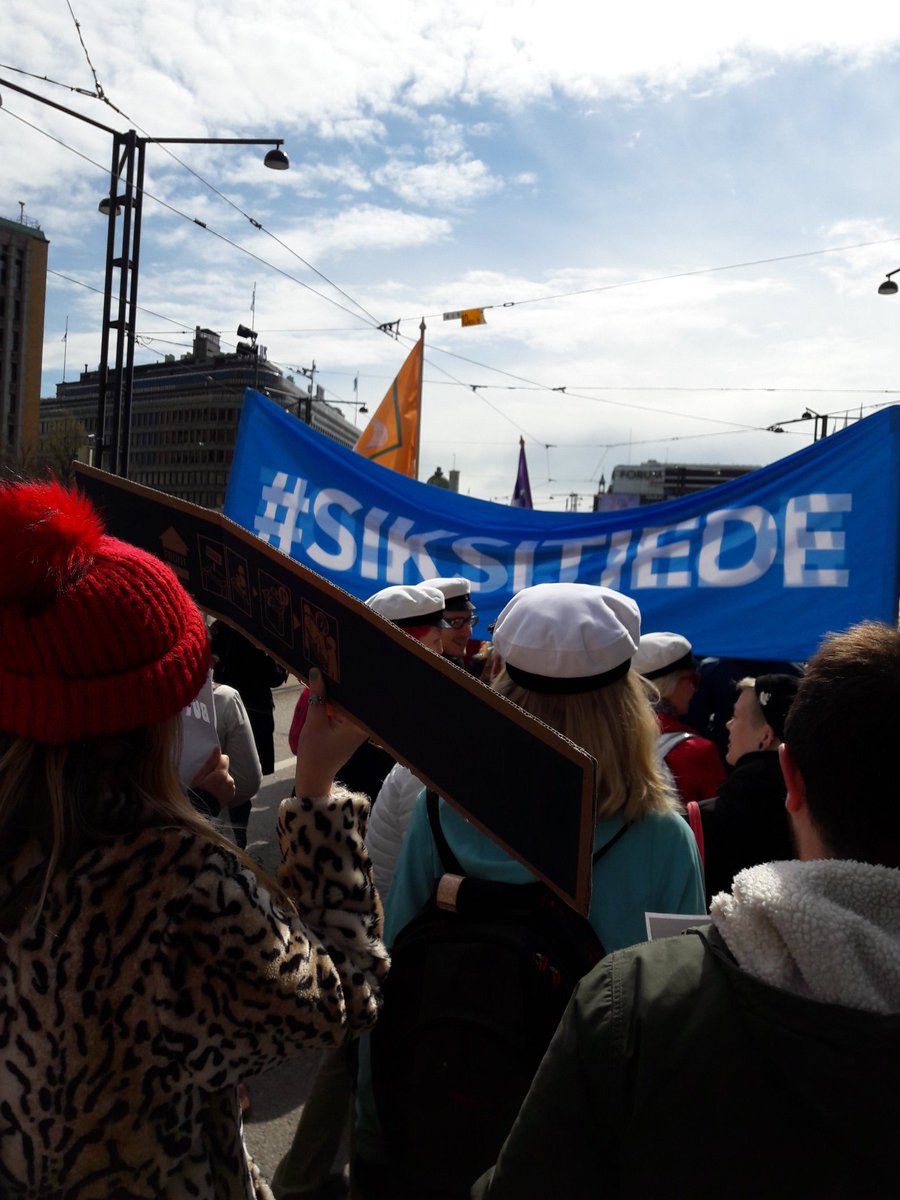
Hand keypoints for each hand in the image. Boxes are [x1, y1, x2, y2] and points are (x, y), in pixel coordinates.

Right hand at [191, 748, 235, 809]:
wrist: (201, 811)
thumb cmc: (198, 792)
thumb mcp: (200, 776)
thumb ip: (210, 763)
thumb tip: (217, 749)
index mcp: (222, 774)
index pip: (224, 759)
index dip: (217, 761)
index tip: (210, 767)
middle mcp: (230, 780)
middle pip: (225, 770)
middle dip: (218, 773)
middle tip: (207, 781)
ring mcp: (231, 789)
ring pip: (227, 779)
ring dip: (221, 781)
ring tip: (210, 788)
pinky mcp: (231, 795)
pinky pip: (228, 787)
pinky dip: (223, 788)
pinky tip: (215, 793)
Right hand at [295, 669, 367, 796]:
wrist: (313, 775)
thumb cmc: (315, 752)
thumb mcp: (314, 721)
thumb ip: (317, 695)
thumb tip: (316, 671)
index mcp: (359, 723)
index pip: (357, 694)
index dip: (349, 677)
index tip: (341, 658)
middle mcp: (362, 724)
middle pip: (353, 697)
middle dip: (341, 682)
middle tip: (332, 659)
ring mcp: (357, 727)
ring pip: (347, 702)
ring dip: (337, 691)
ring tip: (328, 669)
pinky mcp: (349, 729)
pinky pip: (343, 710)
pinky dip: (334, 701)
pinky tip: (326, 687)